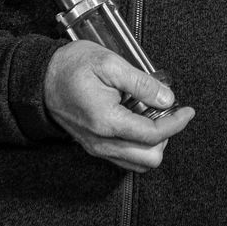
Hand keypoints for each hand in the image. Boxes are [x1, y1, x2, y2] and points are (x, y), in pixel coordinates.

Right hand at [43, 40, 194, 171]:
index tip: (186, 111)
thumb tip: (167, 98)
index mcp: (106, 122)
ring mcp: (96, 146)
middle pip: (149, 158)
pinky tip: (138, 119)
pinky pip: (124, 156)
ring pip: (137, 162)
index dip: (176, 123)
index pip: (153, 135)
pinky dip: (138, 143)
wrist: (40, 77)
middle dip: (166, 136)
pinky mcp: (93, 145)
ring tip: (153, 115)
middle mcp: (101, 142)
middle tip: (168, 113)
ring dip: (153, 142)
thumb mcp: (110, 64)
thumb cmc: (70, 67)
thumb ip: (141, 83)